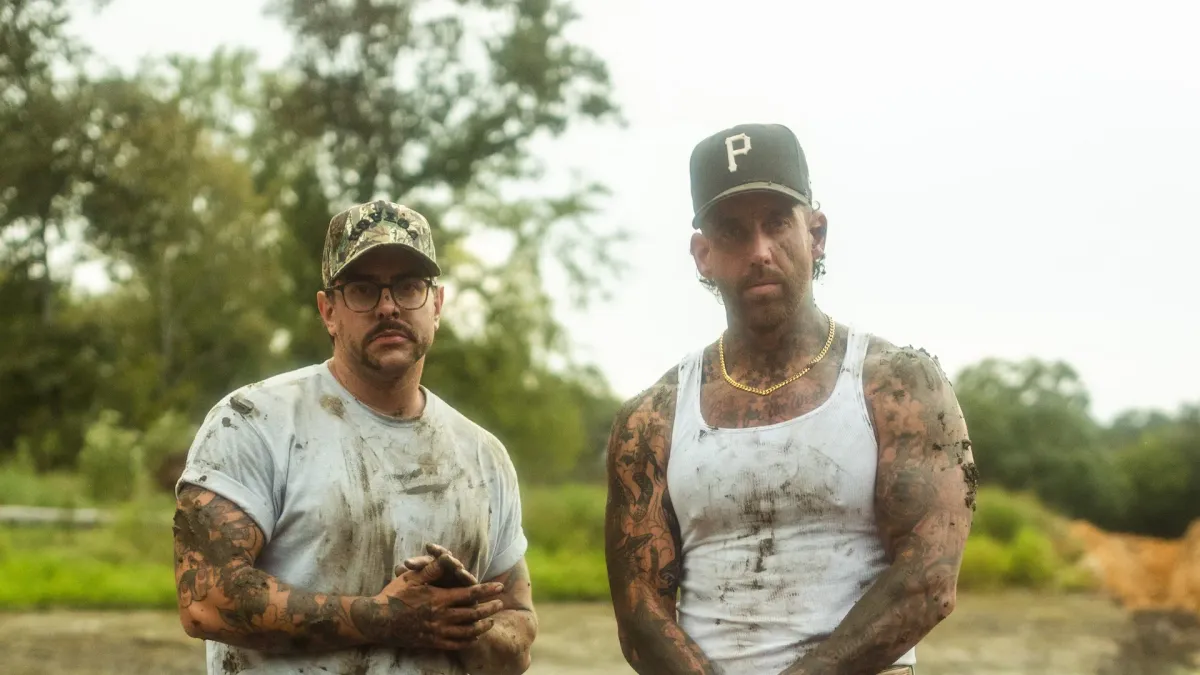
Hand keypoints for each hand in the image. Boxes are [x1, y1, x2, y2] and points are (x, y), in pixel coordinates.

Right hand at [372, 550, 505, 650]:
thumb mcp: (412, 578)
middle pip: (473, 614)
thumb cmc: (394, 596)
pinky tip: (474, 638)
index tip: (499, 587)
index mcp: (439, 599)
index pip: (470, 594)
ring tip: (490, 622)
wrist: (377, 622)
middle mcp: (441, 617)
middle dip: (489, 609)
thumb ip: (432, 569)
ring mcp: (437, 632)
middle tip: (500, 604)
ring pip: (467, 631)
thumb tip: (447, 558)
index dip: (487, 590)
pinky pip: (454, 644)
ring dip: (482, 626)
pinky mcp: (431, 642)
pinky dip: (467, 641)